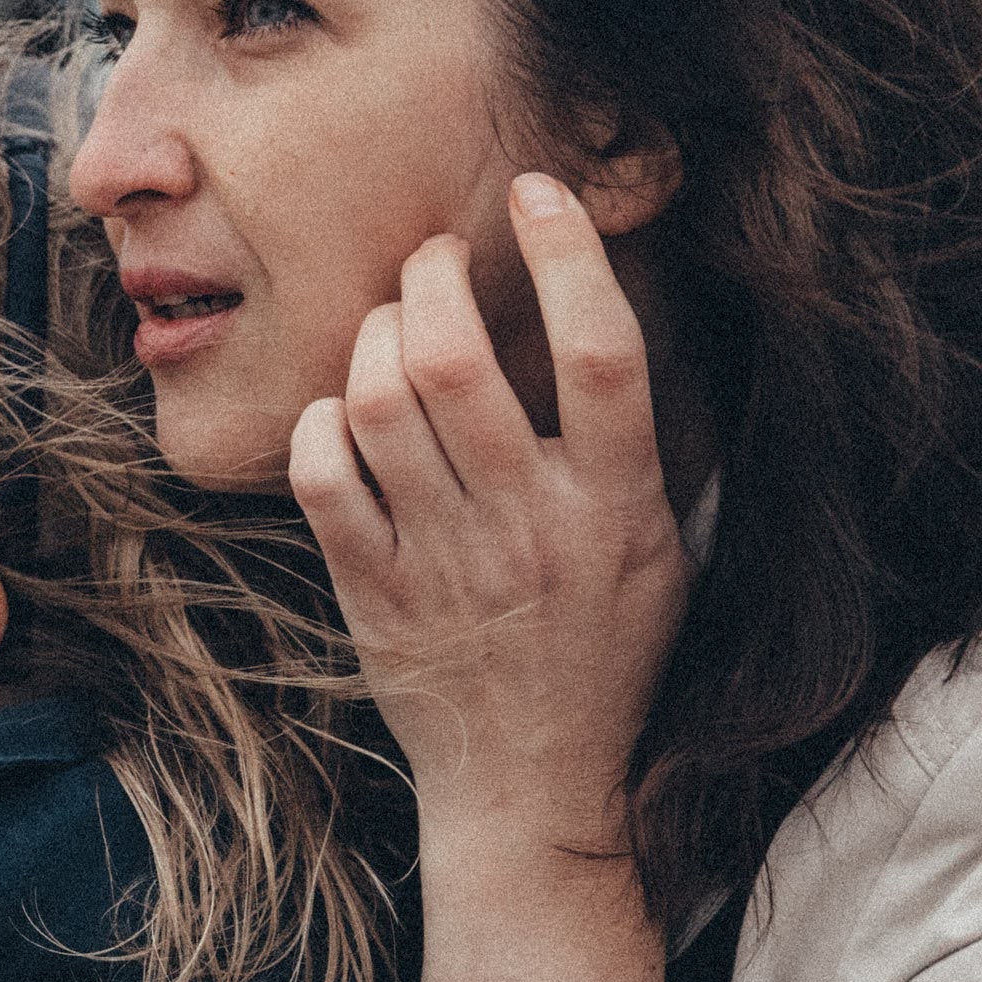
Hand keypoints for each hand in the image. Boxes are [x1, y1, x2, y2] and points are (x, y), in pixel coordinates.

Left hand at [289, 176, 684, 981]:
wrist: (537, 787)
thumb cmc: (608, 653)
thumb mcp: (663, 550)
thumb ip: (643, 446)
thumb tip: (618, 310)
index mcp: (617, 509)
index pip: (608, 353)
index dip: (570, 256)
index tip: (540, 193)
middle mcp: (528, 526)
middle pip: (456, 360)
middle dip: (429, 279)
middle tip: (432, 259)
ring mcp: (441, 559)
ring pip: (375, 402)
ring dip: (371, 338)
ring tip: (390, 327)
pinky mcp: (369, 590)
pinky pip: (320, 473)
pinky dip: (319, 422)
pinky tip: (341, 414)